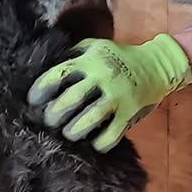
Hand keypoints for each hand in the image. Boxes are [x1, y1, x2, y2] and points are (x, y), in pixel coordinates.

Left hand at [28, 35, 190, 151]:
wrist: (158, 65)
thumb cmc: (120, 56)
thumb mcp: (95, 46)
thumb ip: (73, 55)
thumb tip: (44, 71)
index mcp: (90, 60)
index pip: (58, 75)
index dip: (41, 90)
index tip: (34, 102)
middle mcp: (102, 76)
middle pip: (70, 99)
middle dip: (54, 114)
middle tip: (49, 121)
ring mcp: (117, 96)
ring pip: (89, 119)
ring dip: (74, 131)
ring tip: (69, 134)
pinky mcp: (130, 112)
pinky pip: (111, 134)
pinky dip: (100, 143)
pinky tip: (94, 144)